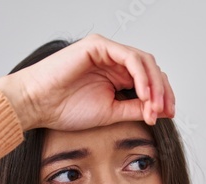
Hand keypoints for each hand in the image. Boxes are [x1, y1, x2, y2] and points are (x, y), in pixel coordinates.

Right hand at [0, 33, 175, 131]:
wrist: (37, 104)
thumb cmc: (64, 109)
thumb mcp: (109, 113)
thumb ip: (132, 108)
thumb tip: (157, 111)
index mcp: (115, 74)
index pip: (148, 80)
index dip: (161, 96)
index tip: (168, 115)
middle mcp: (112, 59)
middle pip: (150, 69)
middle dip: (162, 91)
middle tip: (166, 112)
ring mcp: (106, 50)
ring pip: (144, 62)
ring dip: (154, 85)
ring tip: (155, 106)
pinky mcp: (98, 45)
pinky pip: (129, 58)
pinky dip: (141, 76)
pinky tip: (144, 95)